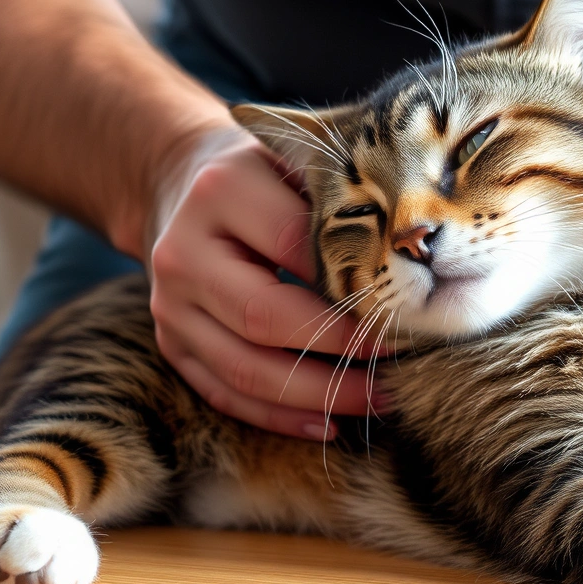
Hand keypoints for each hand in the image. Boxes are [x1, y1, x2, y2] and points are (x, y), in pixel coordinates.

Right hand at [146, 126, 382, 439]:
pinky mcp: (171, 343)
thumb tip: (413, 250)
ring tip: (378, 400)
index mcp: (219, 192)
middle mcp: (183, 253)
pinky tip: (329, 423)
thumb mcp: (294, 159)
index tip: (408, 306)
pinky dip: (279, 416)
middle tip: (400, 360)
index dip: (352, 281)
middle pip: (263, 317)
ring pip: (244, 369)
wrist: (178, 186)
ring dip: (317, 394)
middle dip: (340, 347)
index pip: (295, 246)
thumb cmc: (262, 174)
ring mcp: (169, 306)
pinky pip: (224, 393)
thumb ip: (340, 197)